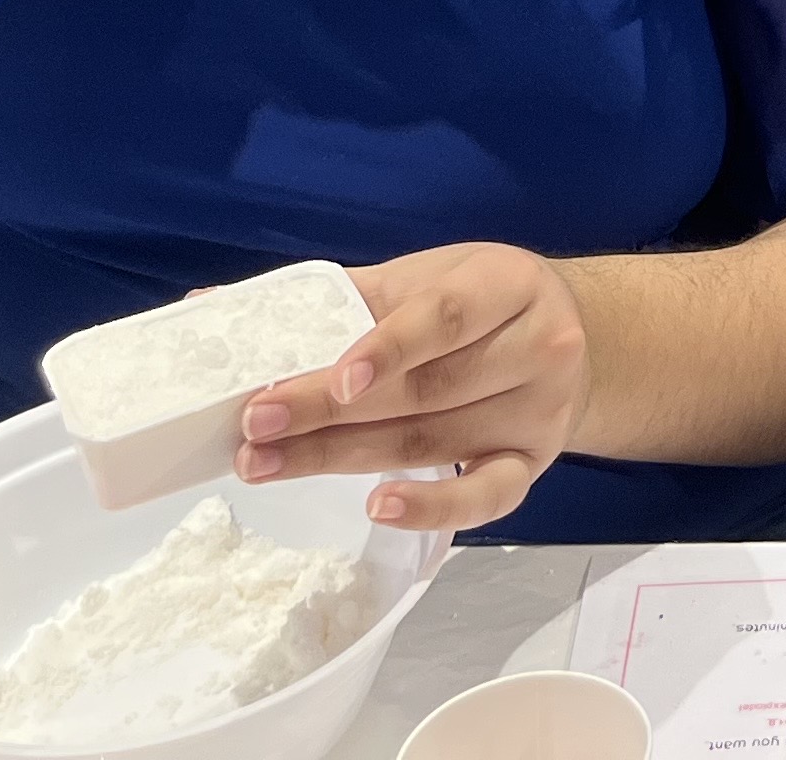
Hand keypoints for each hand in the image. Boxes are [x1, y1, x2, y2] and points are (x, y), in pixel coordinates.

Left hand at [236, 242, 590, 532]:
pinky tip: (379, 507)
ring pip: (433, 443)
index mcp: (508, 284)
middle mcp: (538, 348)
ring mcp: (540, 413)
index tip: (330, 379)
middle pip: (425, 390)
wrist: (572, 336)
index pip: (444, 318)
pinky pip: (486, 497)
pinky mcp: (534, 465)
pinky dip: (433, 507)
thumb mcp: (429, 277)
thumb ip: (339, 293)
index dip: (386, 348)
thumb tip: (214, 306)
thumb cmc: (480, 302)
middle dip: (329, 413)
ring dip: (342, 459)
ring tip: (267, 465)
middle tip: (254, 428)